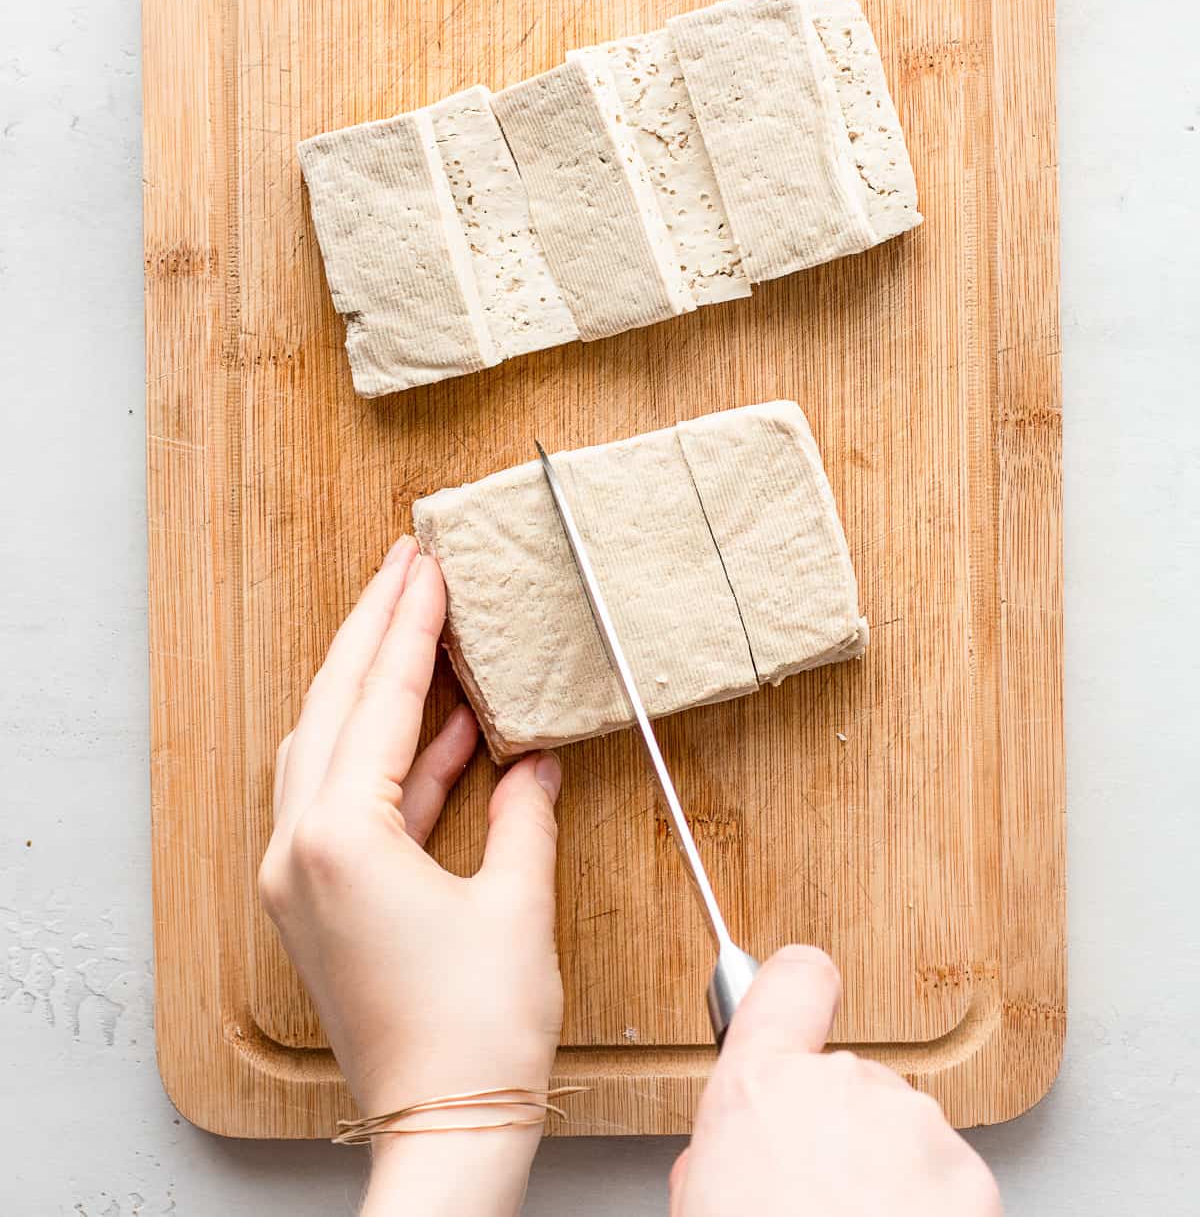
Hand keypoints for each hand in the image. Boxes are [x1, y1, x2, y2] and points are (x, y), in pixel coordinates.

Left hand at [258, 537, 563, 1215]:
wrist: (444, 1130)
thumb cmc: (476, 1036)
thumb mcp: (516, 907)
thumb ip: (523, 816)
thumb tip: (531, 764)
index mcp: (339, 838)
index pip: (379, 701)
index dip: (409, 627)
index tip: (428, 566)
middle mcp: (300, 848)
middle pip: (334, 706)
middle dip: (373, 629)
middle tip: (407, 565)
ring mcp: (301, 874)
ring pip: (329, 745)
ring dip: (375, 686)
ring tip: (418, 628)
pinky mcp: (319, 898)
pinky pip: (347, 797)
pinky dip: (392, 757)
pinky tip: (443, 730)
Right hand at [670, 946, 1001, 1215]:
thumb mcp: (701, 1202)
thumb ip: (723, 1152)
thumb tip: (738, 1157)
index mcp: (763, 1085)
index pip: (792, 980)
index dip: (797, 989)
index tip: (804, 995)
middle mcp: (844, 1085)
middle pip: (847, 1084)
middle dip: (839, 1134)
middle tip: (816, 1201)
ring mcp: (913, 1126)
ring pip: (902, 1135)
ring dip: (888, 1177)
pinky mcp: (972, 1177)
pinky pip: (947, 1181)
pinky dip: (933, 1212)